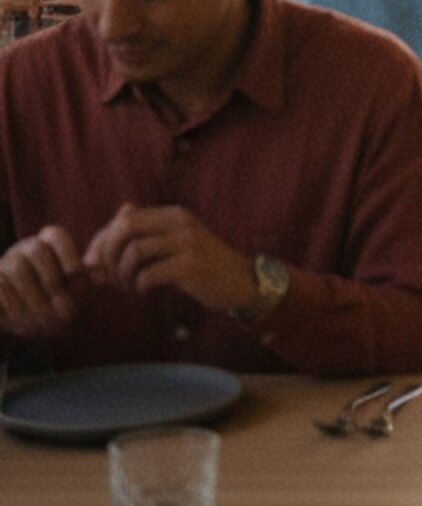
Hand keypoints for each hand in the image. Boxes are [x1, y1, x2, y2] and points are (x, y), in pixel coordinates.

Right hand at [0, 224, 88, 336]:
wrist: (19, 321)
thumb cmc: (54, 302)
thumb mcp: (73, 292)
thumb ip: (84, 281)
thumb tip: (99, 275)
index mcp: (48, 244)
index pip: (56, 234)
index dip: (68, 252)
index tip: (77, 276)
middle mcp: (24, 249)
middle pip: (38, 249)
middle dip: (52, 278)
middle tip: (63, 307)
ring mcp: (3, 264)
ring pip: (16, 269)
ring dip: (33, 297)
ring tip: (45, 321)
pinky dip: (13, 306)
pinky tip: (22, 323)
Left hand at [81, 204, 258, 313]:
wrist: (241, 282)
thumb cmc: (201, 265)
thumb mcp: (175, 241)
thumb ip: (146, 231)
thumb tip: (110, 225)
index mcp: (174, 214)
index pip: (125, 217)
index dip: (102, 240)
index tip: (95, 263)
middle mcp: (181, 222)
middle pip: (126, 228)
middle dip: (108, 254)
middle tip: (108, 276)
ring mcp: (187, 243)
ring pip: (134, 252)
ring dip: (121, 275)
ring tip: (128, 286)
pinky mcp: (190, 266)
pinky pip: (148, 274)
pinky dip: (138, 286)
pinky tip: (144, 291)